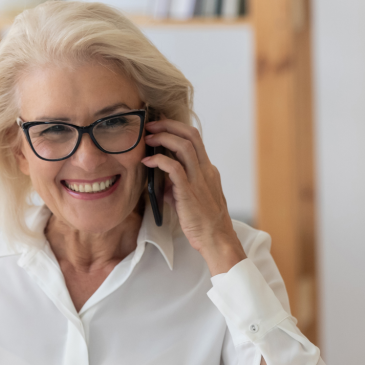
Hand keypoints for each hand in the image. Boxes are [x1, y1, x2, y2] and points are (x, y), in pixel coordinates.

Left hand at [141, 117, 245, 275]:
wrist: (216, 239)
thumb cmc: (203, 221)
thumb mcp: (191, 197)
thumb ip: (177, 185)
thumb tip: (161, 179)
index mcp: (207, 170)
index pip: (194, 139)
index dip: (176, 128)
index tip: (159, 126)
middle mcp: (205, 170)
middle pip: (191, 135)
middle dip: (169, 125)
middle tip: (151, 125)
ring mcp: (199, 180)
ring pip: (184, 147)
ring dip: (163, 138)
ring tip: (147, 139)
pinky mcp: (189, 192)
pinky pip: (174, 168)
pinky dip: (159, 161)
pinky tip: (147, 162)